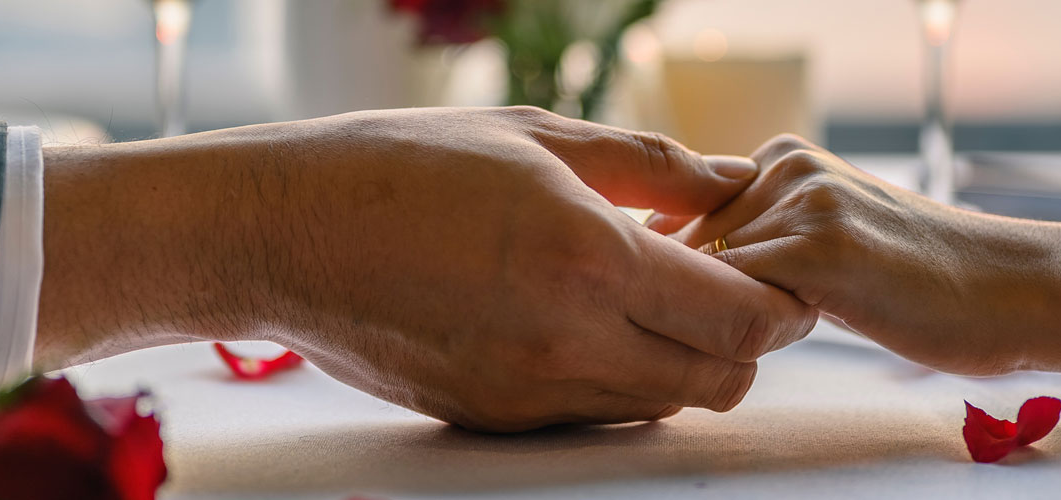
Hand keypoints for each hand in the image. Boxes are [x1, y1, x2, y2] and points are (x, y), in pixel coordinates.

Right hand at [38, 107, 815, 430]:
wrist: (279, 234)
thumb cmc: (398, 166)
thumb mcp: (534, 135)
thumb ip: (650, 164)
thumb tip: (731, 178)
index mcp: (589, 258)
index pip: (744, 317)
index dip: (781, 299)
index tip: (774, 268)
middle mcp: (568, 341)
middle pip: (720, 381)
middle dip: (743, 341)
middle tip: (721, 285)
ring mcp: (529, 393)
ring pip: (661, 406)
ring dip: (681, 362)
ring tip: (647, 296)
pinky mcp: (494, 418)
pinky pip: (594, 415)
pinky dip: (617, 378)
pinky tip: (583, 319)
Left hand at [663, 135, 1060, 376]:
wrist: (1013, 290)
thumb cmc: (923, 282)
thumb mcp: (828, 242)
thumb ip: (762, 241)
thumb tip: (679, 269)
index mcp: (784, 157)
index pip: (679, 212)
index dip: (678, 272)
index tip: (697, 310)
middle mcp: (787, 166)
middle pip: (682, 244)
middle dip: (689, 297)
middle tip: (725, 336)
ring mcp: (805, 203)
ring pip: (704, 271)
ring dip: (714, 317)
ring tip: (766, 339)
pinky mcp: (822, 248)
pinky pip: (736, 293)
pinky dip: (739, 328)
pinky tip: (785, 343)